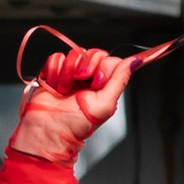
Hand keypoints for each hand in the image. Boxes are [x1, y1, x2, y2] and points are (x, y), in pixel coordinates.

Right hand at [5, 43, 134, 171]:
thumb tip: (136, 61)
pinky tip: (55, 85)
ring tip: (65, 89)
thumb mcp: (105, 104)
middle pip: (94, 53)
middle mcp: (89, 77)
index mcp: (103, 85)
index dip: (104, 67)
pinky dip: (54, 70)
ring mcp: (71, 73)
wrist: (48, 130)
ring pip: (75, 53)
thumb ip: (120, 80)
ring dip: (69, 71)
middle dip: (86, 67)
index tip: (97, 82)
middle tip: (80, 83)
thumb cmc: (76, 124)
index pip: (110, 60)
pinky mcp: (53, 71)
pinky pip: (57, 57)